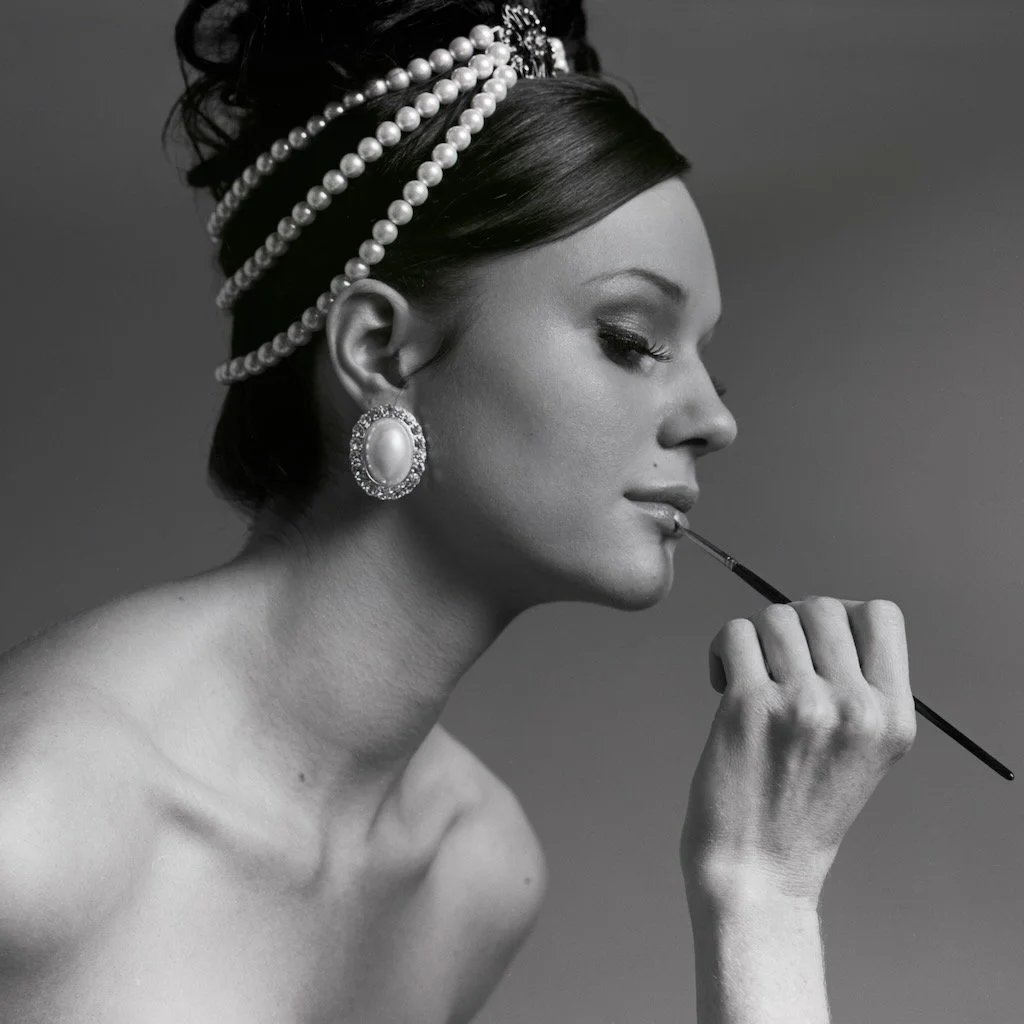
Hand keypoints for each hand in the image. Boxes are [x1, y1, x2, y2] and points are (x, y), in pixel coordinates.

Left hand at [679, 597, 916, 910]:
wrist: (758, 871)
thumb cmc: (800, 807)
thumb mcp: (863, 751)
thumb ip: (858, 687)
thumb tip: (818, 617)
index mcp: (893, 717)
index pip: (881, 615)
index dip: (841, 618)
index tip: (814, 648)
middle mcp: (855, 707)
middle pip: (821, 608)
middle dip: (791, 627)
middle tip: (773, 667)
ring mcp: (802, 704)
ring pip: (774, 616)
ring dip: (754, 639)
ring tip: (747, 678)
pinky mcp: (748, 706)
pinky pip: (735, 633)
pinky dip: (722, 649)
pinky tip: (722, 685)